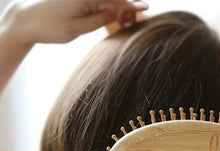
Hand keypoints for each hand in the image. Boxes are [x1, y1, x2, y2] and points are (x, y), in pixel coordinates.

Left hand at [1, 0, 147, 44]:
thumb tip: (116, 12)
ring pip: (106, 0)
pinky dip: (107, 8)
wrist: (25, 21)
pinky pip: (98, 2)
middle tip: (134, 18)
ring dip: (118, 8)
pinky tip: (114, 16)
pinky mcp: (77, 0)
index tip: (145, 7)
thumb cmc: (49, 27)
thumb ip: (98, 20)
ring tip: (126, 20)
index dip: (131, 3)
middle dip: (126, 6)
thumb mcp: (76, 28)